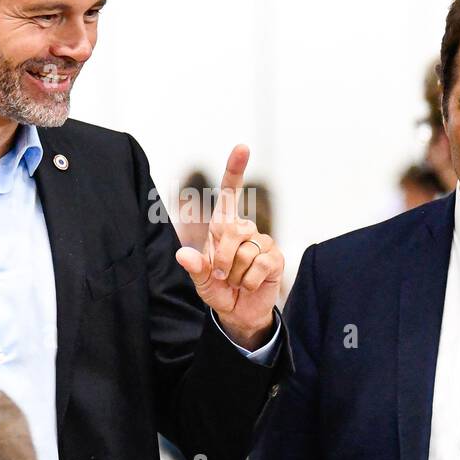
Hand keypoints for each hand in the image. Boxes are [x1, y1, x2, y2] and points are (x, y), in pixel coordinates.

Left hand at [175, 145, 283, 350]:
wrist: (239, 312)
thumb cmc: (219, 290)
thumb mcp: (201, 281)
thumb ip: (194, 268)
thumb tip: (183, 254)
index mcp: (224, 226)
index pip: (229, 193)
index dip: (235, 169)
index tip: (242, 147)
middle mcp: (244, 229)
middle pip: (232, 230)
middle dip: (221, 258)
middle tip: (221, 276)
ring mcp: (262, 241)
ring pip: (245, 252)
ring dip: (235, 274)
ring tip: (237, 280)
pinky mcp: (276, 257)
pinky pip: (259, 265)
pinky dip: (248, 282)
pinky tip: (249, 285)